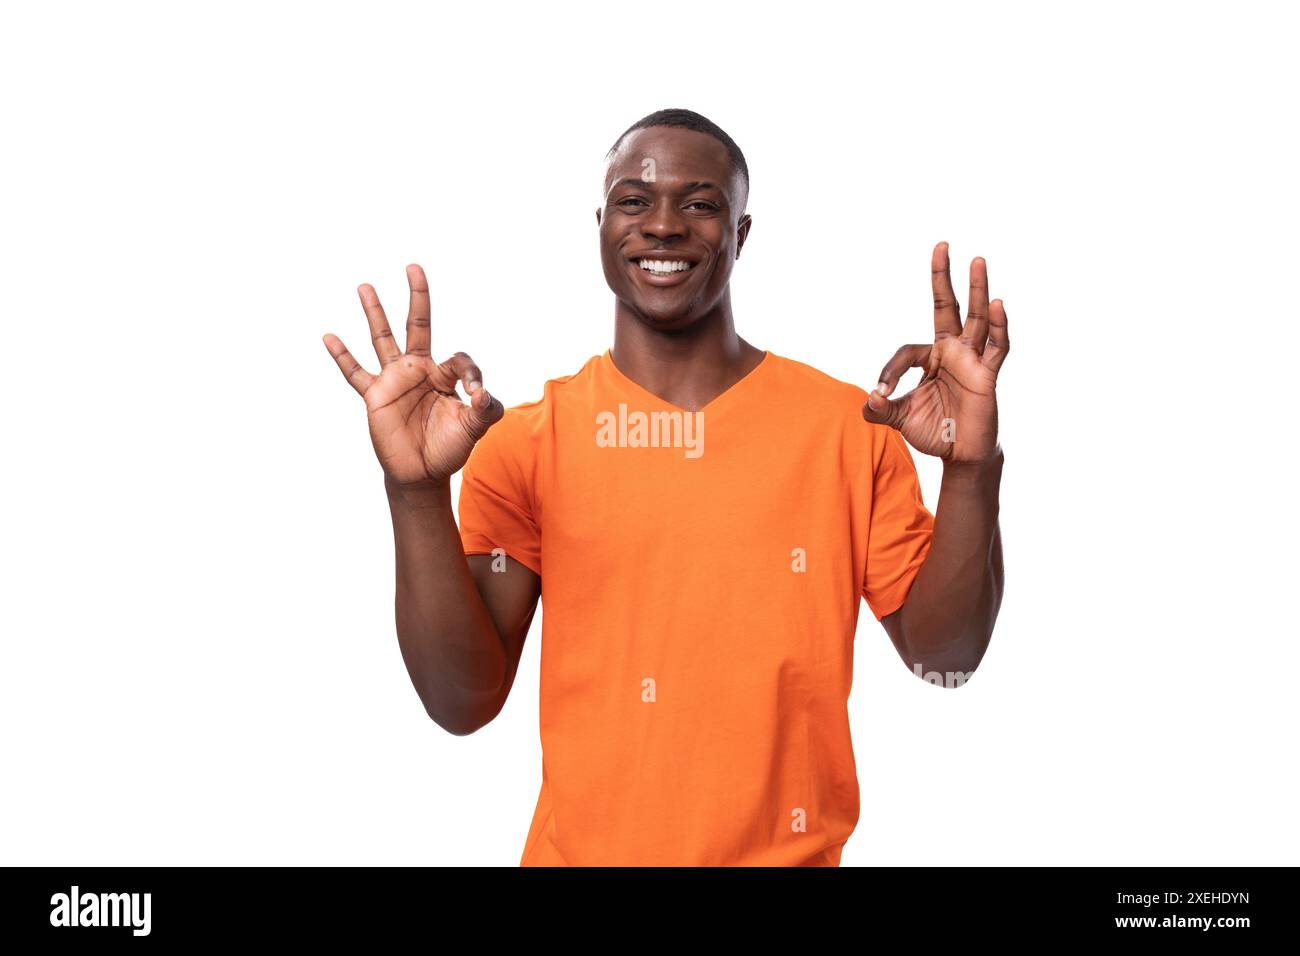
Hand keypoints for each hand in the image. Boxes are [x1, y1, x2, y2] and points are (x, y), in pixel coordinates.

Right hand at [323, 264, 503, 484]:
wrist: (422, 474)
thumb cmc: (449, 449)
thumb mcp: (474, 428)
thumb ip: (485, 410)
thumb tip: (483, 394)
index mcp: (445, 375)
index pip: (459, 359)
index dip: (471, 373)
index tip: (477, 395)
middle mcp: (419, 370)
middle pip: (418, 325)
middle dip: (418, 297)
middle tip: (414, 267)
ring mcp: (395, 380)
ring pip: (383, 339)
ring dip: (375, 313)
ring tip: (365, 286)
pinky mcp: (375, 396)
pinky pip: (356, 373)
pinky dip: (342, 356)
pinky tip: (329, 336)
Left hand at [862, 242, 1009, 463]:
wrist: (960, 455)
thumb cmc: (934, 431)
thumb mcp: (900, 419)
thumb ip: (880, 409)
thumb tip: (869, 399)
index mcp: (931, 358)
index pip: (906, 352)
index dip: (890, 371)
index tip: (881, 394)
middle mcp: (953, 352)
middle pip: (947, 307)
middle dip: (943, 278)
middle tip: (941, 245)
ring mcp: (972, 360)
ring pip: (976, 319)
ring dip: (977, 289)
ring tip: (977, 260)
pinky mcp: (988, 375)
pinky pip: (997, 347)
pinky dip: (999, 326)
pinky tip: (997, 303)